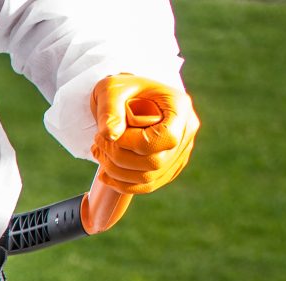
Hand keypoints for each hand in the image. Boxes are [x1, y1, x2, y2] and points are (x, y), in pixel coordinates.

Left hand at [90, 74, 197, 195]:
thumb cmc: (120, 90)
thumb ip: (110, 110)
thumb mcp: (111, 90)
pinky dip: (123, 184)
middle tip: (98, 143)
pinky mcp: (169, 165)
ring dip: (116, 172)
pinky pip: (148, 185)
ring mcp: (180, 150)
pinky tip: (105, 173)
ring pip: (150, 177)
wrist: (126, 98)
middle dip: (118, 158)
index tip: (108, 134)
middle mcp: (187, 130)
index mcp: (180, 107)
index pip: (165, 138)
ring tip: (99, 153)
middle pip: (155, 162)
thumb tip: (110, 135)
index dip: (133, 143)